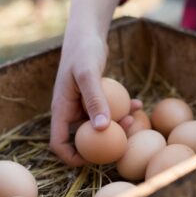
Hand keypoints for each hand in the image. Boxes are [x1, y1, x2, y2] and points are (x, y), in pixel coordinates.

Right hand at [49, 0, 128, 166]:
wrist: (88, 35)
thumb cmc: (83, 51)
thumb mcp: (88, 73)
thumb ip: (94, 99)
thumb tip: (102, 129)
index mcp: (61, 108)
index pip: (58, 141)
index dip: (70, 156)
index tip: (90, 161)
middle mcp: (70, 109)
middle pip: (82, 137)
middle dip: (102, 143)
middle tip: (123, 138)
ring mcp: (82, 104)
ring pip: (98, 125)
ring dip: (116, 126)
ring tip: (134, 118)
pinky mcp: (94, 98)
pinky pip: (107, 111)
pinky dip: (121, 110)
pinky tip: (137, 105)